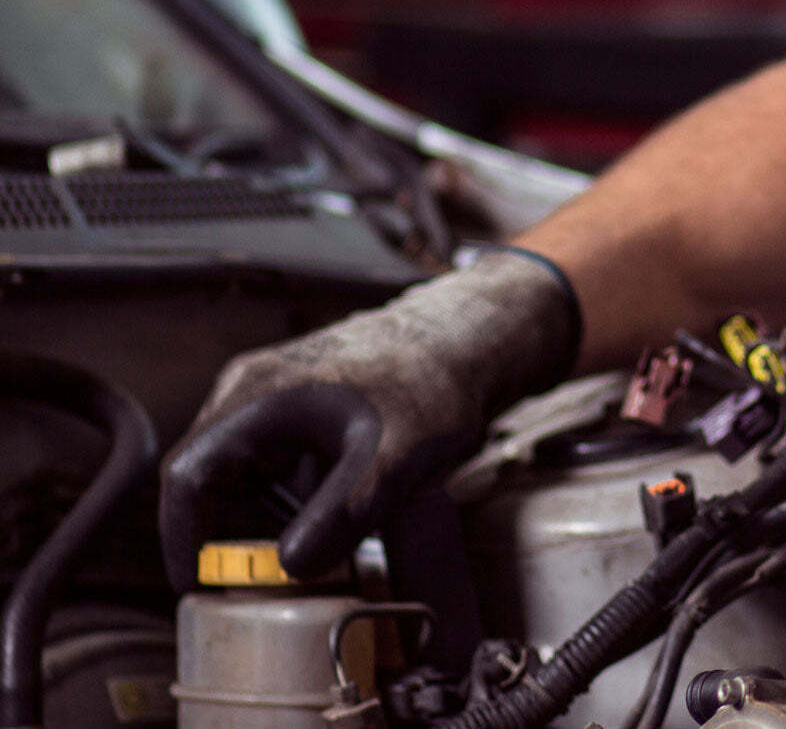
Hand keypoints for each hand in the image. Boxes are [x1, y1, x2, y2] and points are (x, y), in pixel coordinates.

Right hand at [158, 250, 578, 590]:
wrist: (465, 340)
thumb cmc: (432, 383)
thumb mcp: (393, 458)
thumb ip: (343, 511)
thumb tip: (292, 566)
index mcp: (257, 395)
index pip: (187, 476)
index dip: (183, 537)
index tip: (198, 584)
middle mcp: (251, 390)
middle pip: (207, 478)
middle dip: (226, 533)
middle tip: (264, 580)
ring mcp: (270, 394)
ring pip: (241, 472)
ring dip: (263, 516)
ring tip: (318, 540)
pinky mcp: (296, 406)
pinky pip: (271, 461)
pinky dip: (289, 496)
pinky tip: (337, 507)